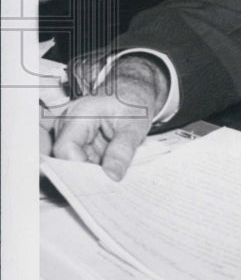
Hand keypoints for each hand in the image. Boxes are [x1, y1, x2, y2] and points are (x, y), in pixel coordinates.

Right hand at [42, 55, 168, 180]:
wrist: (133, 94)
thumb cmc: (133, 103)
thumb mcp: (135, 124)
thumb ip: (123, 149)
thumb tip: (112, 176)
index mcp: (80, 113)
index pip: (65, 147)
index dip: (78, 168)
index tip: (100, 181)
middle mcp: (68, 124)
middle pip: (65, 158)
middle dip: (85, 175)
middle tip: (108, 186)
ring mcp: (70, 135)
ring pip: (72, 164)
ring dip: (90, 174)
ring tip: (111, 178)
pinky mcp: (76, 144)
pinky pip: (80, 163)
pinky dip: (93, 171)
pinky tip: (107, 173)